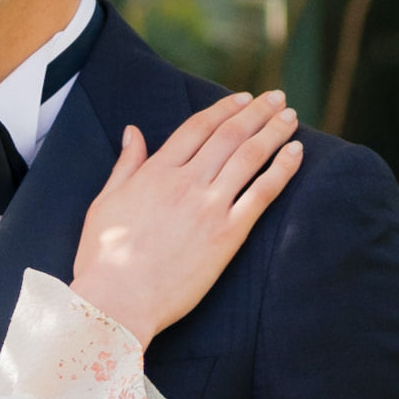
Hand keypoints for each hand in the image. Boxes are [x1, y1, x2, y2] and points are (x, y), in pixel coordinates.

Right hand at [71, 94, 302, 347]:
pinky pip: (261, 194)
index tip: (243, 98)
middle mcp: (185, 183)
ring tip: (290, 116)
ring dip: (274, 132)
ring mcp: (209, 207)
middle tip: (277, 97)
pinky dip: (281, 170)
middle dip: (257, 112)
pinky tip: (295, 153)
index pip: (197, 127)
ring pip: (249, 157)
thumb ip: (126, 165)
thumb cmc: (103, 258)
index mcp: (155, 173)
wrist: (116, 301)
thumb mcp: (105, 202)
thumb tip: (133, 132)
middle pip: (229, 135)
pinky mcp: (227, 235)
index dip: (224, 108)